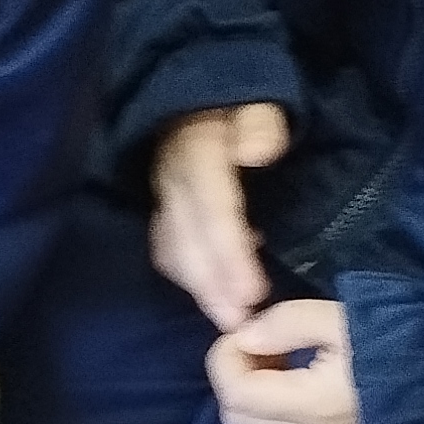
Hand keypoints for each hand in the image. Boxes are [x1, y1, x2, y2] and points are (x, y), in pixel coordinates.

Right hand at [151, 101, 292, 330]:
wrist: (196, 97)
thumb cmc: (237, 105)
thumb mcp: (256, 101)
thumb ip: (259, 123)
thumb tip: (259, 151)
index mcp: (195, 152)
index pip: (211, 209)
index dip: (229, 253)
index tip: (253, 292)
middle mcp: (171, 181)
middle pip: (187, 242)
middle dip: (211, 287)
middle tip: (240, 325)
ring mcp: (164, 199)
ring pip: (173, 253)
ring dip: (201, 291)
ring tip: (232, 321)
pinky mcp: (164, 213)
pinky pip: (170, 254)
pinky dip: (192, 279)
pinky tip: (219, 293)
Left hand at [209, 299, 363, 423]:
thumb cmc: (397, 340)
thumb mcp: (339, 317)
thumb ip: (284, 324)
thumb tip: (245, 335)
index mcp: (304, 404)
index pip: (232, 392)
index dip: (225, 358)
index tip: (246, 333)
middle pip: (237, 419)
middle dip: (237, 380)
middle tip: (265, 350)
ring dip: (255, 407)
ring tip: (283, 374)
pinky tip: (303, 401)